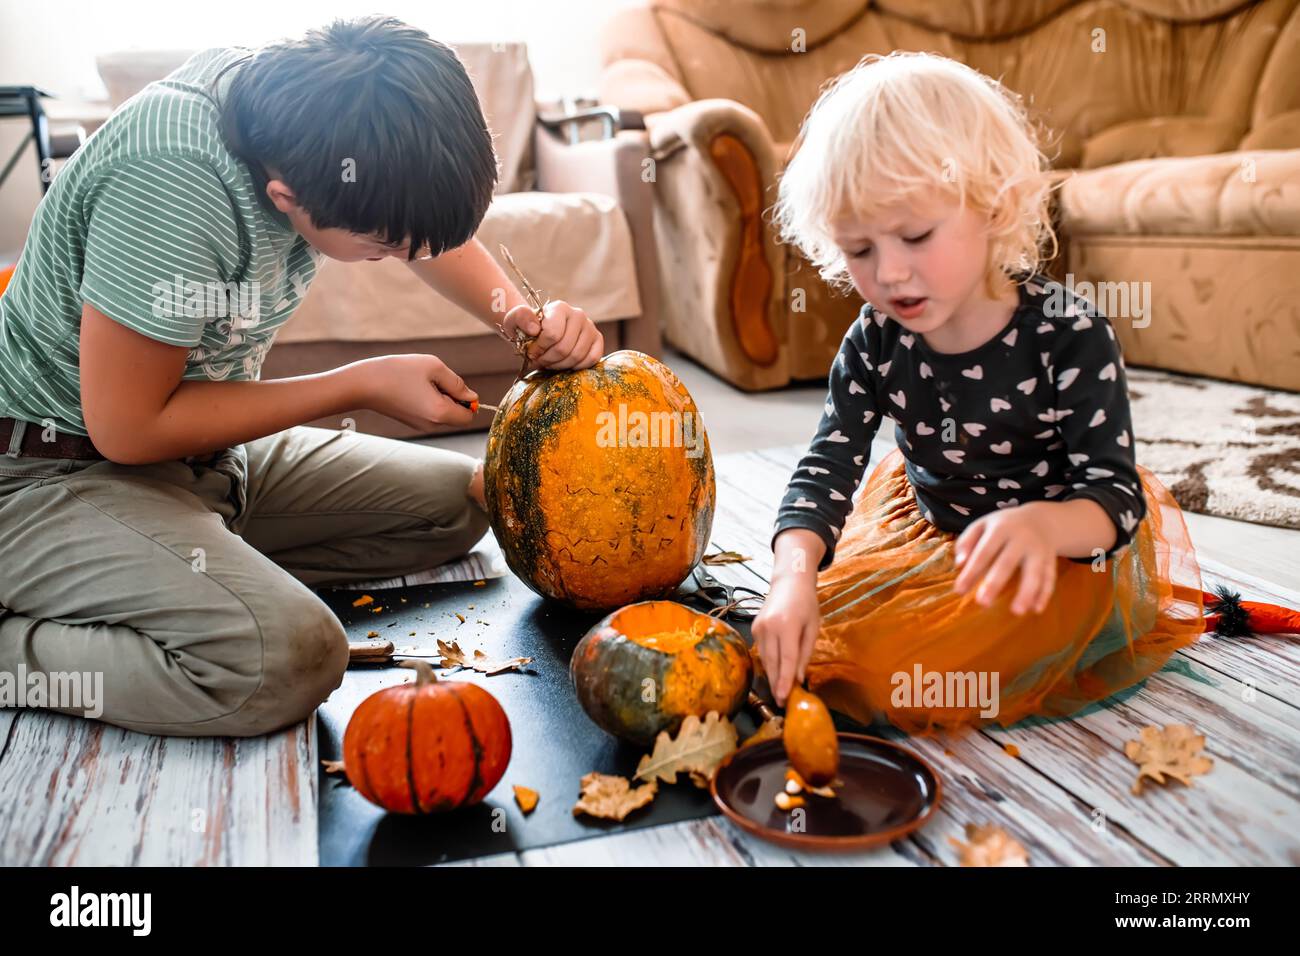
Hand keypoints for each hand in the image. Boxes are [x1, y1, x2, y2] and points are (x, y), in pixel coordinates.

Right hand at [346, 354, 476, 429]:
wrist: (363, 384)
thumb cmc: (397, 371)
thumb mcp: (433, 367)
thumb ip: (457, 383)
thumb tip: (472, 397)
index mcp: (440, 413)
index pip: (470, 416)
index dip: (468, 400)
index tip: (452, 384)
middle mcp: (432, 425)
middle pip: (458, 416)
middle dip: (454, 398)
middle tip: (434, 380)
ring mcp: (421, 426)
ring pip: (444, 413)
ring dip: (441, 397)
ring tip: (421, 382)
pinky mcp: (412, 422)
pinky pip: (431, 413)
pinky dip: (429, 400)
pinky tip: (413, 388)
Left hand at [502, 299, 602, 369]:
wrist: (540, 332)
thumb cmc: (527, 328)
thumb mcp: (515, 321)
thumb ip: (520, 318)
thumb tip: (535, 329)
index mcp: (559, 308)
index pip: (552, 334)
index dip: (539, 348)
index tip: (532, 351)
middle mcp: (578, 314)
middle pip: (564, 348)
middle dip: (548, 359)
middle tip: (540, 360)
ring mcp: (590, 327)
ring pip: (577, 356)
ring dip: (559, 365)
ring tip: (550, 362)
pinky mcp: (598, 340)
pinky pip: (591, 359)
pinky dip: (576, 367)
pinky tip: (565, 363)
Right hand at [752, 575, 821, 707]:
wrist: (789, 582)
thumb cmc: (806, 604)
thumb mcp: (812, 628)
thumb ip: (805, 654)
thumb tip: (799, 679)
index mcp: (787, 625)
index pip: (786, 660)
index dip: (785, 681)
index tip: (784, 699)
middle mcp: (769, 627)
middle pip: (772, 663)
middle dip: (777, 684)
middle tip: (782, 702)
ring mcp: (758, 627)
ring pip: (764, 660)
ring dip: (772, 676)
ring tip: (780, 691)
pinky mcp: (754, 628)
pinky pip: (761, 651)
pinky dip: (768, 663)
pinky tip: (776, 670)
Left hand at [953, 502, 1057, 615]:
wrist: (1041, 519)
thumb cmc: (1003, 526)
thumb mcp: (982, 525)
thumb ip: (966, 543)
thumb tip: (959, 565)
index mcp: (1001, 529)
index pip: (984, 552)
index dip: (971, 571)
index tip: (959, 591)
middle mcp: (1022, 539)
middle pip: (1008, 562)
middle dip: (995, 583)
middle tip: (983, 603)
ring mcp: (1039, 550)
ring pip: (1035, 572)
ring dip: (1027, 592)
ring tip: (1017, 611)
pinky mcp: (1050, 561)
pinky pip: (1049, 578)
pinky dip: (1045, 594)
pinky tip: (1037, 609)